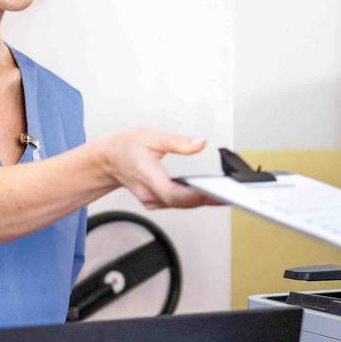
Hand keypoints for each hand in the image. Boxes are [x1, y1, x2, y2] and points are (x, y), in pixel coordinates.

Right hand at [96, 128, 216, 208]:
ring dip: (203, 200)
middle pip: (182, 202)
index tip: (214, 192)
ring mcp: (152, 201)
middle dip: (206, 199)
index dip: (194, 196)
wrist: (109, 159)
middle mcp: (149, 193)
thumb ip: (178, 142)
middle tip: (231, 194)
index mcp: (147, 175)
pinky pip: (179, 203)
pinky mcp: (157, 202)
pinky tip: (210, 194)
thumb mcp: (153, 136)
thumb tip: (200, 143)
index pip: (172, 193)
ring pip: (182, 205)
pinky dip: (194, 199)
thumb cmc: (127, 147)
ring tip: (227, 194)